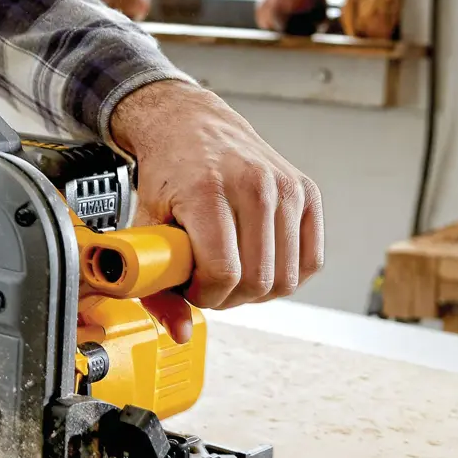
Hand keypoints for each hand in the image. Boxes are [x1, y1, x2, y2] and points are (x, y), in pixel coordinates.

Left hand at [110, 80, 323, 338]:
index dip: (206, 296)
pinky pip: (311, 260)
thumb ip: (156, 283)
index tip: (192, 289)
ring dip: (257, 291)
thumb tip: (180, 332)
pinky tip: (258, 265)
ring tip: (232, 274)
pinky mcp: (307, 192)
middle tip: (209, 285)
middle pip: (258, 281)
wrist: (191, 126)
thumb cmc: (167, 173)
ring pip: (287, 278)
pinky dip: (287, 276)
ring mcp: (285, 187)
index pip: (223, 272)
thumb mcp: (146, 225)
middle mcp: (253, 185)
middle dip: (229, 298)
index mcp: (207, 190)